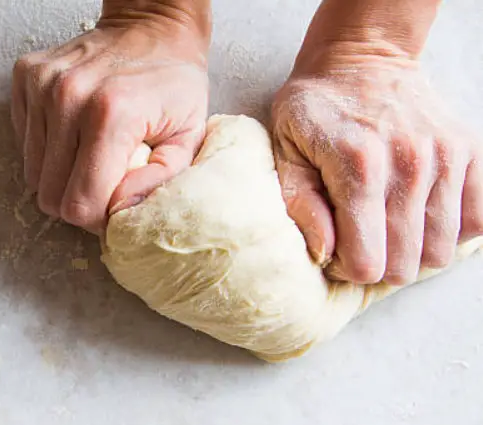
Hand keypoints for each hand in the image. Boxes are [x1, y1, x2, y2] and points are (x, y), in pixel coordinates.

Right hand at [11, 4, 209, 234]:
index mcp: (112, 115)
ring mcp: (42, 85)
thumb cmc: (173, 82)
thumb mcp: (188, 136)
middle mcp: (68, 98)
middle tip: (103, 182)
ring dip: (62, 174)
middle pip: (50, 194)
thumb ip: (158, 182)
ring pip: (33, 173)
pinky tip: (75, 131)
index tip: (113, 207)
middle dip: (77, 200)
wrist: (152, 26)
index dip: (96, 219)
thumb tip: (119, 213)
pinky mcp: (26, 77)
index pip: (79, 204)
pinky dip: (48, 148)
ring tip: (92, 152)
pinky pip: (24, 142)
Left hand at [272, 43, 482, 284]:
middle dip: (377, 263)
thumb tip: (325, 254)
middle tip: (358, 237)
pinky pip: (476, 221)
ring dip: (411, 249)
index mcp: (358, 166)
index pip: (367, 262)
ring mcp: (445, 156)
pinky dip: (448, 229)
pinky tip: (417, 213)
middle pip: (405, 265)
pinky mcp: (468, 150)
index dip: (346, 267)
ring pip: (440, 251)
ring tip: (385, 224)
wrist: (360, 58)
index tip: (335, 249)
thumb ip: (300, 205)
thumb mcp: (284, 151)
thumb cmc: (313, 109)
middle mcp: (409, 163)